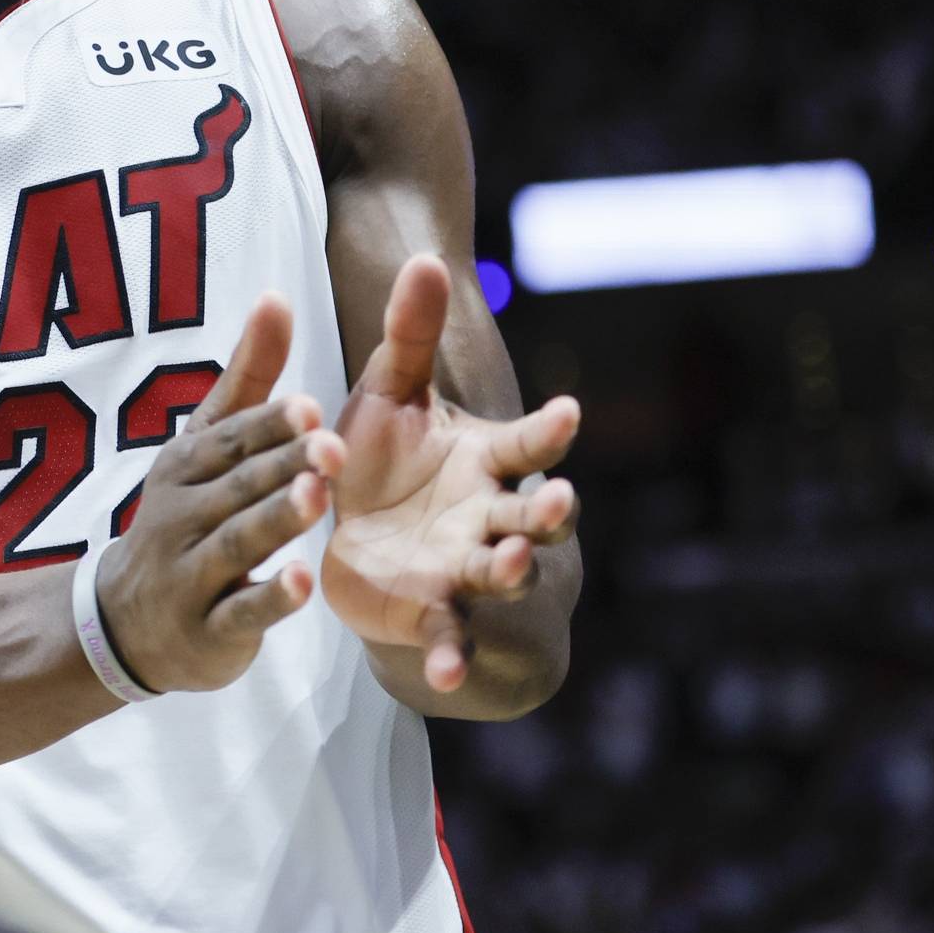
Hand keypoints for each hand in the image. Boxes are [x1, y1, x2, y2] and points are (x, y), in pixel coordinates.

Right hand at [94, 292, 347, 693]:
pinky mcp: (208, 629)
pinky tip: (301, 583)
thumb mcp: (203, 445)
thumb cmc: (183, 517)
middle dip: (283, 465)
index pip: (231, 438)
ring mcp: (192, 573)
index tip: (311, 406)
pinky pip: (239, 612)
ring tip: (317, 498)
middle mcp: (184, 514)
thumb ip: (247, 377)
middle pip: (239, 486)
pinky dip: (268, 599)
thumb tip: (276, 296)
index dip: (269, 424)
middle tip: (334, 446)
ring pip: (237, 542)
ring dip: (275, 520)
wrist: (124, 622)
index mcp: (187, 466)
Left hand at [322, 254, 580, 692]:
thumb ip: (408, 332)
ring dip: (509, 571)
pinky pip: (448, 637)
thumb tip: (426, 255)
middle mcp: (488, 516)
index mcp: (486, 459)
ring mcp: (465, 568)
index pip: (530, 442)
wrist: (363, 538)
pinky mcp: (432, 613)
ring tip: (509, 566)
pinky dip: (451, 656)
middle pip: (533, 515)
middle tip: (562, 501)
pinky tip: (446, 677)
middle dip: (551, 511)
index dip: (552, 429)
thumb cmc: (388, 456)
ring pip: (500, 574)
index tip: (570, 411)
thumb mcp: (390, 390)